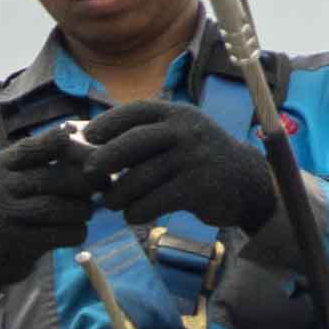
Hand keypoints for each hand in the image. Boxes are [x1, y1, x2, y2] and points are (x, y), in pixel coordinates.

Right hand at [0, 129, 100, 300]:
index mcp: (0, 165)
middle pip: (53, 178)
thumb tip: (76, 132)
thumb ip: (37, 159)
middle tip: (102, 185)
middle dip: (85, 181)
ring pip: (58, 207)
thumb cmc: (6, 206)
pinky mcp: (16, 242)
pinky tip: (78, 230)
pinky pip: (58, 234)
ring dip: (82, 209)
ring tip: (87, 210)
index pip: (34, 147)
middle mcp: (0, 187)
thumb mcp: (10, 177)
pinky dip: (76, 232)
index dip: (63, 143)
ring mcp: (6, 215)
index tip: (88, 146)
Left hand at [77, 98, 281, 231]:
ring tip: (111, 203)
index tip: (85, 140)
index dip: (105, 125)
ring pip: (142, 177)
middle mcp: (185, 130)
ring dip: (120, 194)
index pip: (133, 112)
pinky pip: (157, 201)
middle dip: (104, 159)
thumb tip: (83, 139)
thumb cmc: (195, 160)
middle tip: (87, 176)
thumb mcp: (175, 136)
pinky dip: (139, 211)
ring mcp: (194, 157)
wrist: (245, 182)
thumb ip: (140, 136)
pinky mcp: (200, 186)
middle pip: (134, 142)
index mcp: (175, 113)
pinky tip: (133, 215)